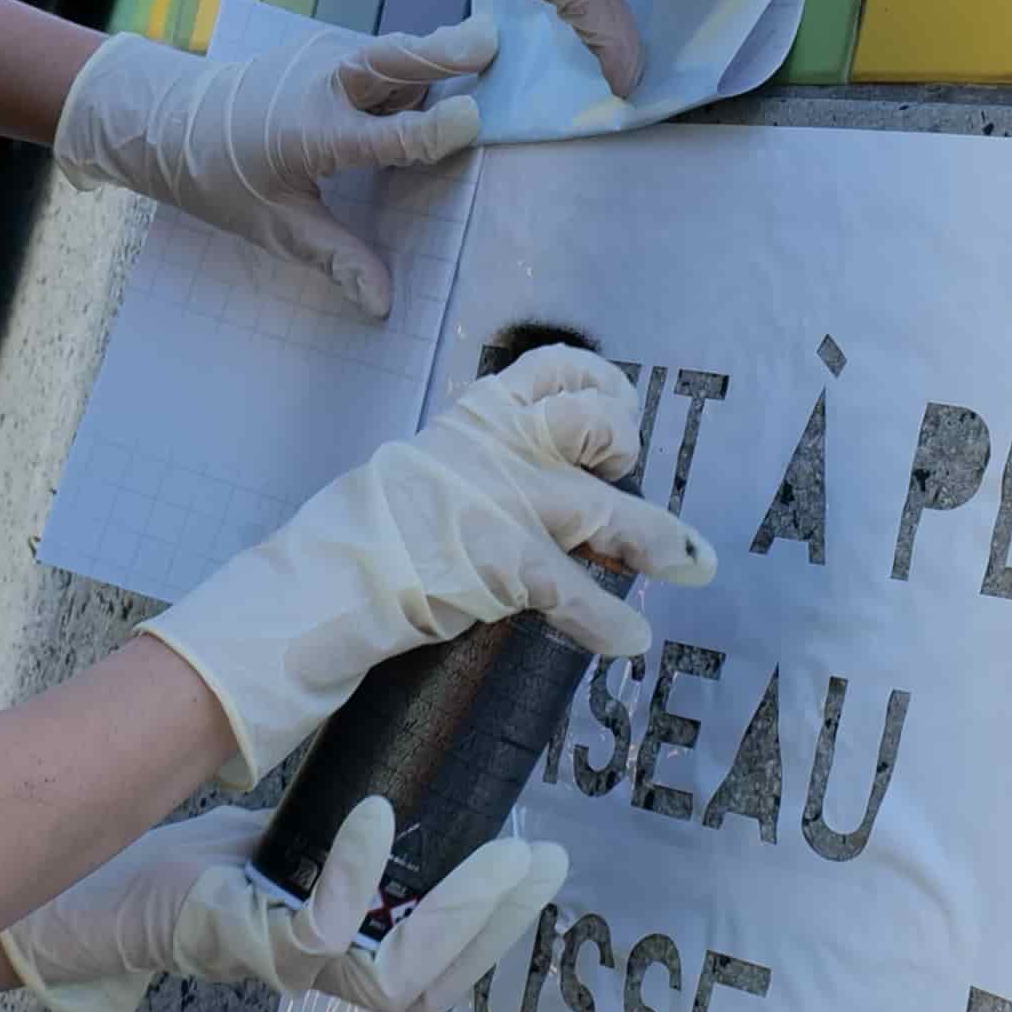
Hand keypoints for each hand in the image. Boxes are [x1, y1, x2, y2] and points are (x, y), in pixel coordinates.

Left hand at [0, 799, 563, 1011]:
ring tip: (494, 854)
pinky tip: (378, 817)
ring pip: (398, 979)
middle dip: (499, 925)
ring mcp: (294, 969)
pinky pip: (325, 929)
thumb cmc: (214, 864)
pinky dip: (358, 874)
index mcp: (356, 952)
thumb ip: (368, 831)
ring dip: (456, 917)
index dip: (503, 926)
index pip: (450, 970)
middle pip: (438, 988)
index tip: (547, 859)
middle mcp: (330, 975)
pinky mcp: (252, 948)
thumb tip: (439, 762)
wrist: (119, 883)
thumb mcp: (307, 836)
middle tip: (536, 859)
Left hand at [50, 16, 493, 313]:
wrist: (171, 121)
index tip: (474, 123)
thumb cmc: (222, 180)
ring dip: (432, 53)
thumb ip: (334, 258)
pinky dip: (410, 62)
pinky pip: (378, 55)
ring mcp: (322, 59)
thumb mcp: (275, 227)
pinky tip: (440, 74)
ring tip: (482, 49)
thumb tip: (381, 304)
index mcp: (313, 135)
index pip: (386, 136)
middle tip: (489, 41)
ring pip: (390, 52)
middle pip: (391, 61)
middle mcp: (322, 86)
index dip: (431, 132)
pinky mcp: (324, 50)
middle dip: (441, 51)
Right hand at [138, 343, 710, 782]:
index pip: (550, 370)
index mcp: (472, 422)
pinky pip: (574, 590)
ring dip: (654, 537)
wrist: (319, 584)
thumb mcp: (424, 478)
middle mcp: (493, 450)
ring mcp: (500, 504)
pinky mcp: (499, 562)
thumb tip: (528, 485)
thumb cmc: (367, 540)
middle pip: (588, 423)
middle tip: (625, 473)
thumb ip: (479, 471)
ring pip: (600, 508)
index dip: (597, 385)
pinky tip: (629, 641)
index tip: (615, 411)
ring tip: (692, 563)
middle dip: (622, 444)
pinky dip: (607, 619)